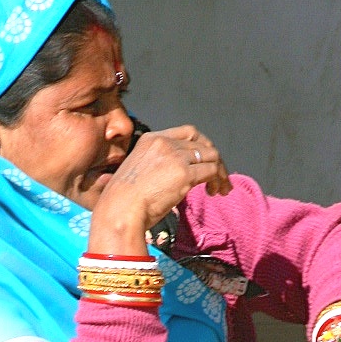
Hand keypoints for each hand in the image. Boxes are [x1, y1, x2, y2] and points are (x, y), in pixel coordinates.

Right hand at [87, 126, 231, 255]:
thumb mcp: (136, 171)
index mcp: (150, 139)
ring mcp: (176, 157)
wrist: (120, 210)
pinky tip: (215, 192)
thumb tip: (173, 176)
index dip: (202, 144)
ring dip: (220, 172)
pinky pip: (212, 171)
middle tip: (218, 177)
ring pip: (211, 156)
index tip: (205, 159)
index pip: (187, 132)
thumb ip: (155, 166)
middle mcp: (165, 143)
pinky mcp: (185, 174)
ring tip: (220, 189)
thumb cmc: (122, 200)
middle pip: (202, 144)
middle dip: (215, 159)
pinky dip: (218, 180)